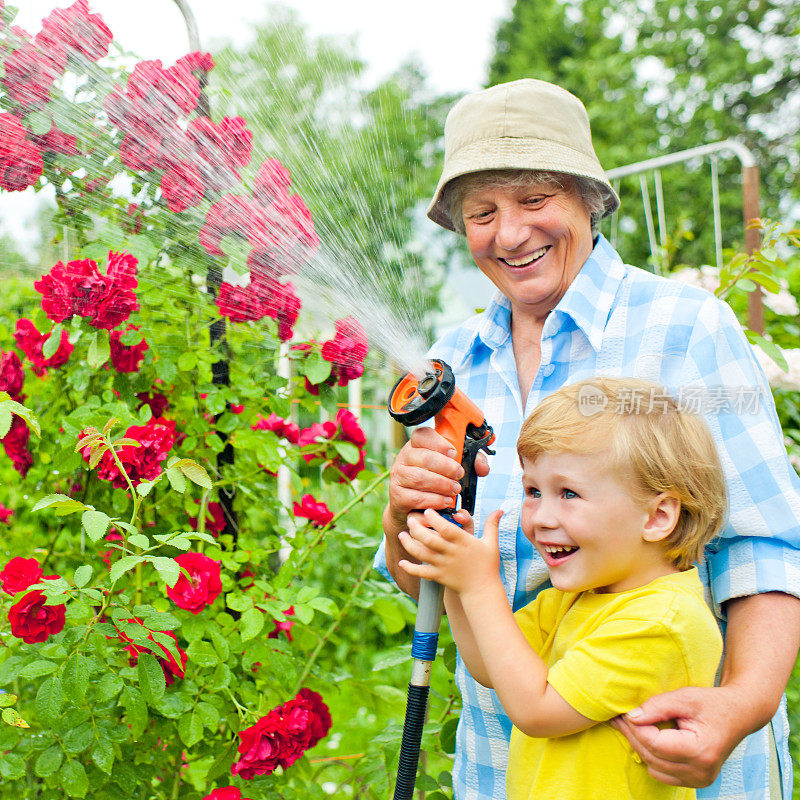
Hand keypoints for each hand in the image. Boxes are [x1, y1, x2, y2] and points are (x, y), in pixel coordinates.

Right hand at [386, 427, 489, 531]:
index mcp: (416, 445)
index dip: (440, 443)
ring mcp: (398, 476)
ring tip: (454, 490)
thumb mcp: (450, 467)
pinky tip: (445, 501)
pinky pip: (416, 497)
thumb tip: (482, 467)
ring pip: (420, 478)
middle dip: (447, 467)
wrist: (410, 505)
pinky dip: (434, 500)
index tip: (454, 453)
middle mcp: (404, 457)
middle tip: (459, 475)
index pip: (423, 435)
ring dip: (442, 485)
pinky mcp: (397, 495)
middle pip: (425, 457)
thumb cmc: (432, 481)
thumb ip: (470, 462)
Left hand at [398, 508, 501, 596]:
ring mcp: (443, 565)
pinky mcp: (438, 576)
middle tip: (410, 519)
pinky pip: (421, 572)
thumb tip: (500, 510)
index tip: (427, 511)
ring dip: (409, 544)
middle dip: (417, 528)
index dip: (435, 518)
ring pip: (422, 554)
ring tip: (402, 535)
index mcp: (463, 542)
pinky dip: (410, 568)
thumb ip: (492, 525)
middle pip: (430, 539)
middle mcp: (451, 553)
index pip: (446, 528)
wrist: (482, 590)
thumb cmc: (487, 565)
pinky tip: (401, 561)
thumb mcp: (491, 543)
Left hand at [611, 686, 749, 786]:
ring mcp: (700, 780)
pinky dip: (653, 757)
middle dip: (633, 735)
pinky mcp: (697, 781)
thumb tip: (631, 716)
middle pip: (652, 756)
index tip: (624, 712)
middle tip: (619, 718)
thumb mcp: (685, 697)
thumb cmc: (713, 703)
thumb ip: (657, 706)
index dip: (635, 727)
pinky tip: (648, 738)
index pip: (654, 743)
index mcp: (700, 750)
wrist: (739, 715)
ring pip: (654, 767)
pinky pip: (663, 773)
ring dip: (641, 747)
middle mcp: (700, 771)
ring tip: (631, 726)